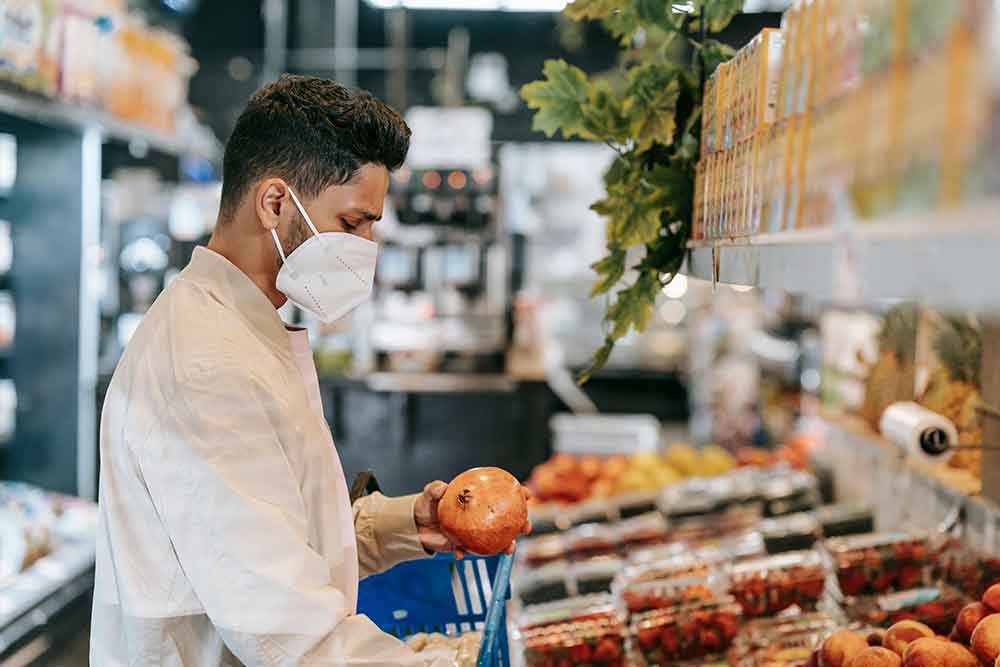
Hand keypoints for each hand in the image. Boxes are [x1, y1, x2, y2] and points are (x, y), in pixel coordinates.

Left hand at [414, 481, 532, 558]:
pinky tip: (461, 554)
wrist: (417, 526)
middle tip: (526, 526)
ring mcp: (476, 532)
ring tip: (510, 549)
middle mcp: (482, 515)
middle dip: (522, 523)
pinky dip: (466, 553)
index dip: (518, 493)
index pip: (503, 493)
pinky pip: (470, 551)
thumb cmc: (427, 505)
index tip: (528, 494)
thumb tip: (441, 487)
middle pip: (509, 518)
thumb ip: (434, 489)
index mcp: (479, 499)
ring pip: (497, 539)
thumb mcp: (430, 495)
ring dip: (507, 545)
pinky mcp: (466, 545)